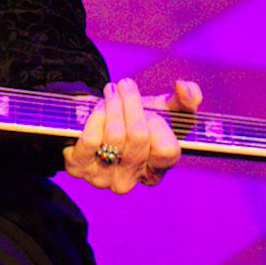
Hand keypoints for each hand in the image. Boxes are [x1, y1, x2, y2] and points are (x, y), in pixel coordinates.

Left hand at [62, 77, 202, 193]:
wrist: (94, 120)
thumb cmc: (136, 118)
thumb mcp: (165, 109)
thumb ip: (187, 99)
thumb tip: (184, 87)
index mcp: (155, 171)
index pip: (167, 152)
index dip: (160, 127)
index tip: (152, 111)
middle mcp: (129, 180)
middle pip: (139, 137)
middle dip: (131, 103)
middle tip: (125, 84)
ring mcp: (102, 178)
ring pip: (115, 136)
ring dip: (113, 104)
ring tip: (111, 91)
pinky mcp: (78, 168)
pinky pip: (91, 139)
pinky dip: (95, 116)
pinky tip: (99, 107)